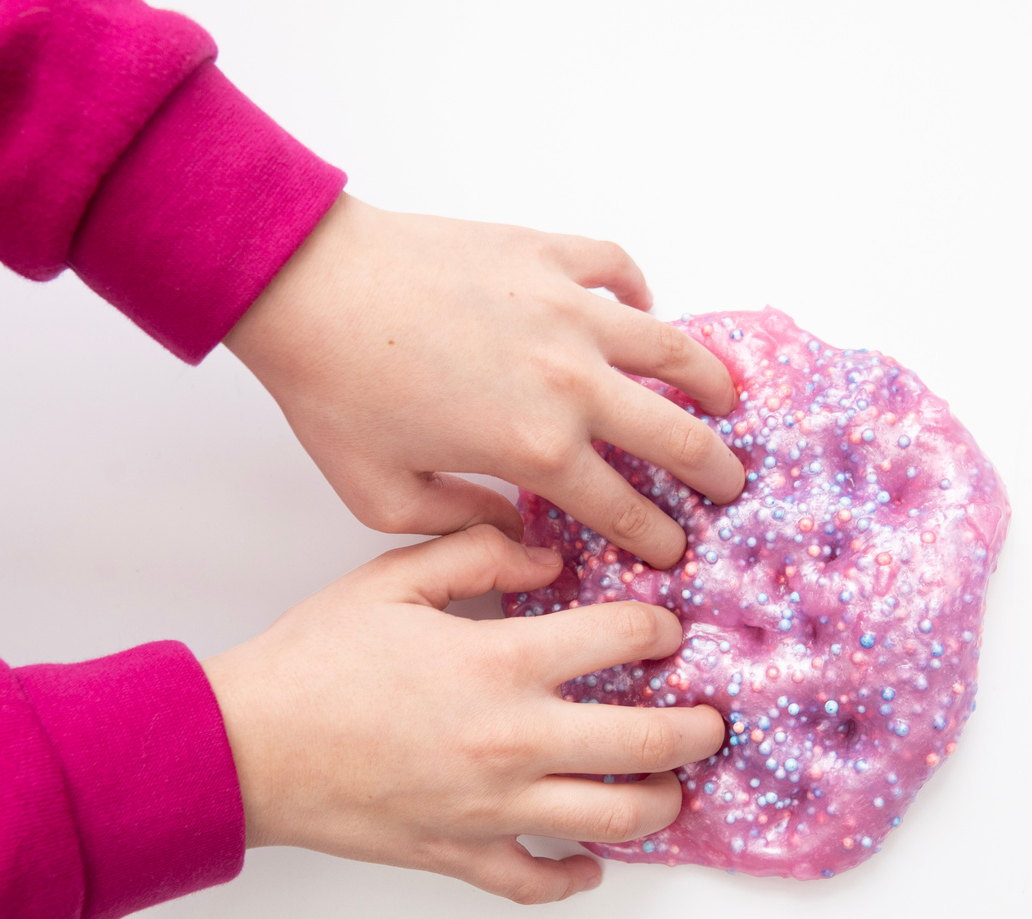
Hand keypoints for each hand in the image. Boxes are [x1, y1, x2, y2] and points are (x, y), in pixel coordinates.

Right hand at [201, 525, 725, 903]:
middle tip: (708, 720)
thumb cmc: (312, 661)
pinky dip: (572, 878)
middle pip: (646, 741)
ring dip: (659, 804)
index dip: (660, 629)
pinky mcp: (460, 853)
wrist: (242, 746)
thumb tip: (546, 556)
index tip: (667, 630)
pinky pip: (535, 881)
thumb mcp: (393, 577)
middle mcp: (514, 740)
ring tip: (673, 787)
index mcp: (502, 663)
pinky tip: (591, 865)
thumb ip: (478, 552)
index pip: (622, 641)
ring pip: (612, 819)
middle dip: (694, 729)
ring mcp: (492, 806)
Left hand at [223, 194, 743, 569]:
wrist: (303, 285)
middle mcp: (571, 382)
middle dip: (714, 471)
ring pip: (673, 348)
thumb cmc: (334, 392)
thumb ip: (463, 526)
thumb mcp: (383, 497)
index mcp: (536, 450)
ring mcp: (568, 310)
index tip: (673, 551)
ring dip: (710, 380)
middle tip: (728, 485)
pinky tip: (640, 311)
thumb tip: (520, 532)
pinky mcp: (547, 254)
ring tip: (727, 398)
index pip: (624, 510)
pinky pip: (619, 271)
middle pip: (676, 436)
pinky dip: (639, 292)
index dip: (657, 539)